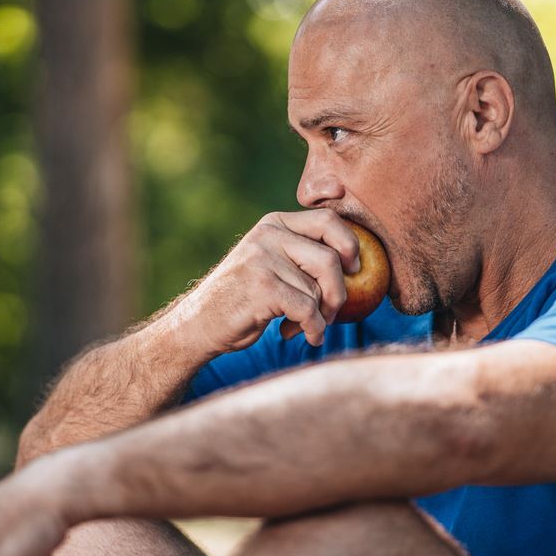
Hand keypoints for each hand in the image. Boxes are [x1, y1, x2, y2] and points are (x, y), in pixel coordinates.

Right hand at [179, 209, 359, 351]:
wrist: (198, 324)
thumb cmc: (243, 298)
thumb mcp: (270, 263)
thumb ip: (301, 256)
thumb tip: (357, 265)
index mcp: (274, 223)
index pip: (328, 220)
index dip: (350, 245)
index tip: (354, 269)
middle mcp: (268, 235)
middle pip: (331, 259)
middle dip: (339, 292)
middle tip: (331, 312)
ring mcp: (263, 260)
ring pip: (319, 290)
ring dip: (320, 317)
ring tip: (302, 326)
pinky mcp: (262, 288)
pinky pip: (307, 310)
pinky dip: (313, 329)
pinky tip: (300, 335)